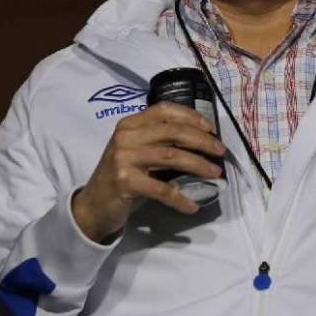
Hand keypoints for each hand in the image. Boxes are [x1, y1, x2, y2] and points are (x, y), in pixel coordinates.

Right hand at [71, 102, 225, 240]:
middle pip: (173, 132)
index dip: (191, 116)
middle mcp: (126, 136)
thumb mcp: (137, 151)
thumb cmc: (123, 175)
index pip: (165, 110)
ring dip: (199, 165)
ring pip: (172, 156)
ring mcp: (123, 158)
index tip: (211, 128)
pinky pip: (162, 189)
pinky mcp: (125, 181)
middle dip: (203, 141)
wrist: (94, 204)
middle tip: (221, 152)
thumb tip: (203, 140)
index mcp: (130, 123)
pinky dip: (180, 198)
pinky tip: (193, 206)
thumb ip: (159, 140)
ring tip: (216, 174)